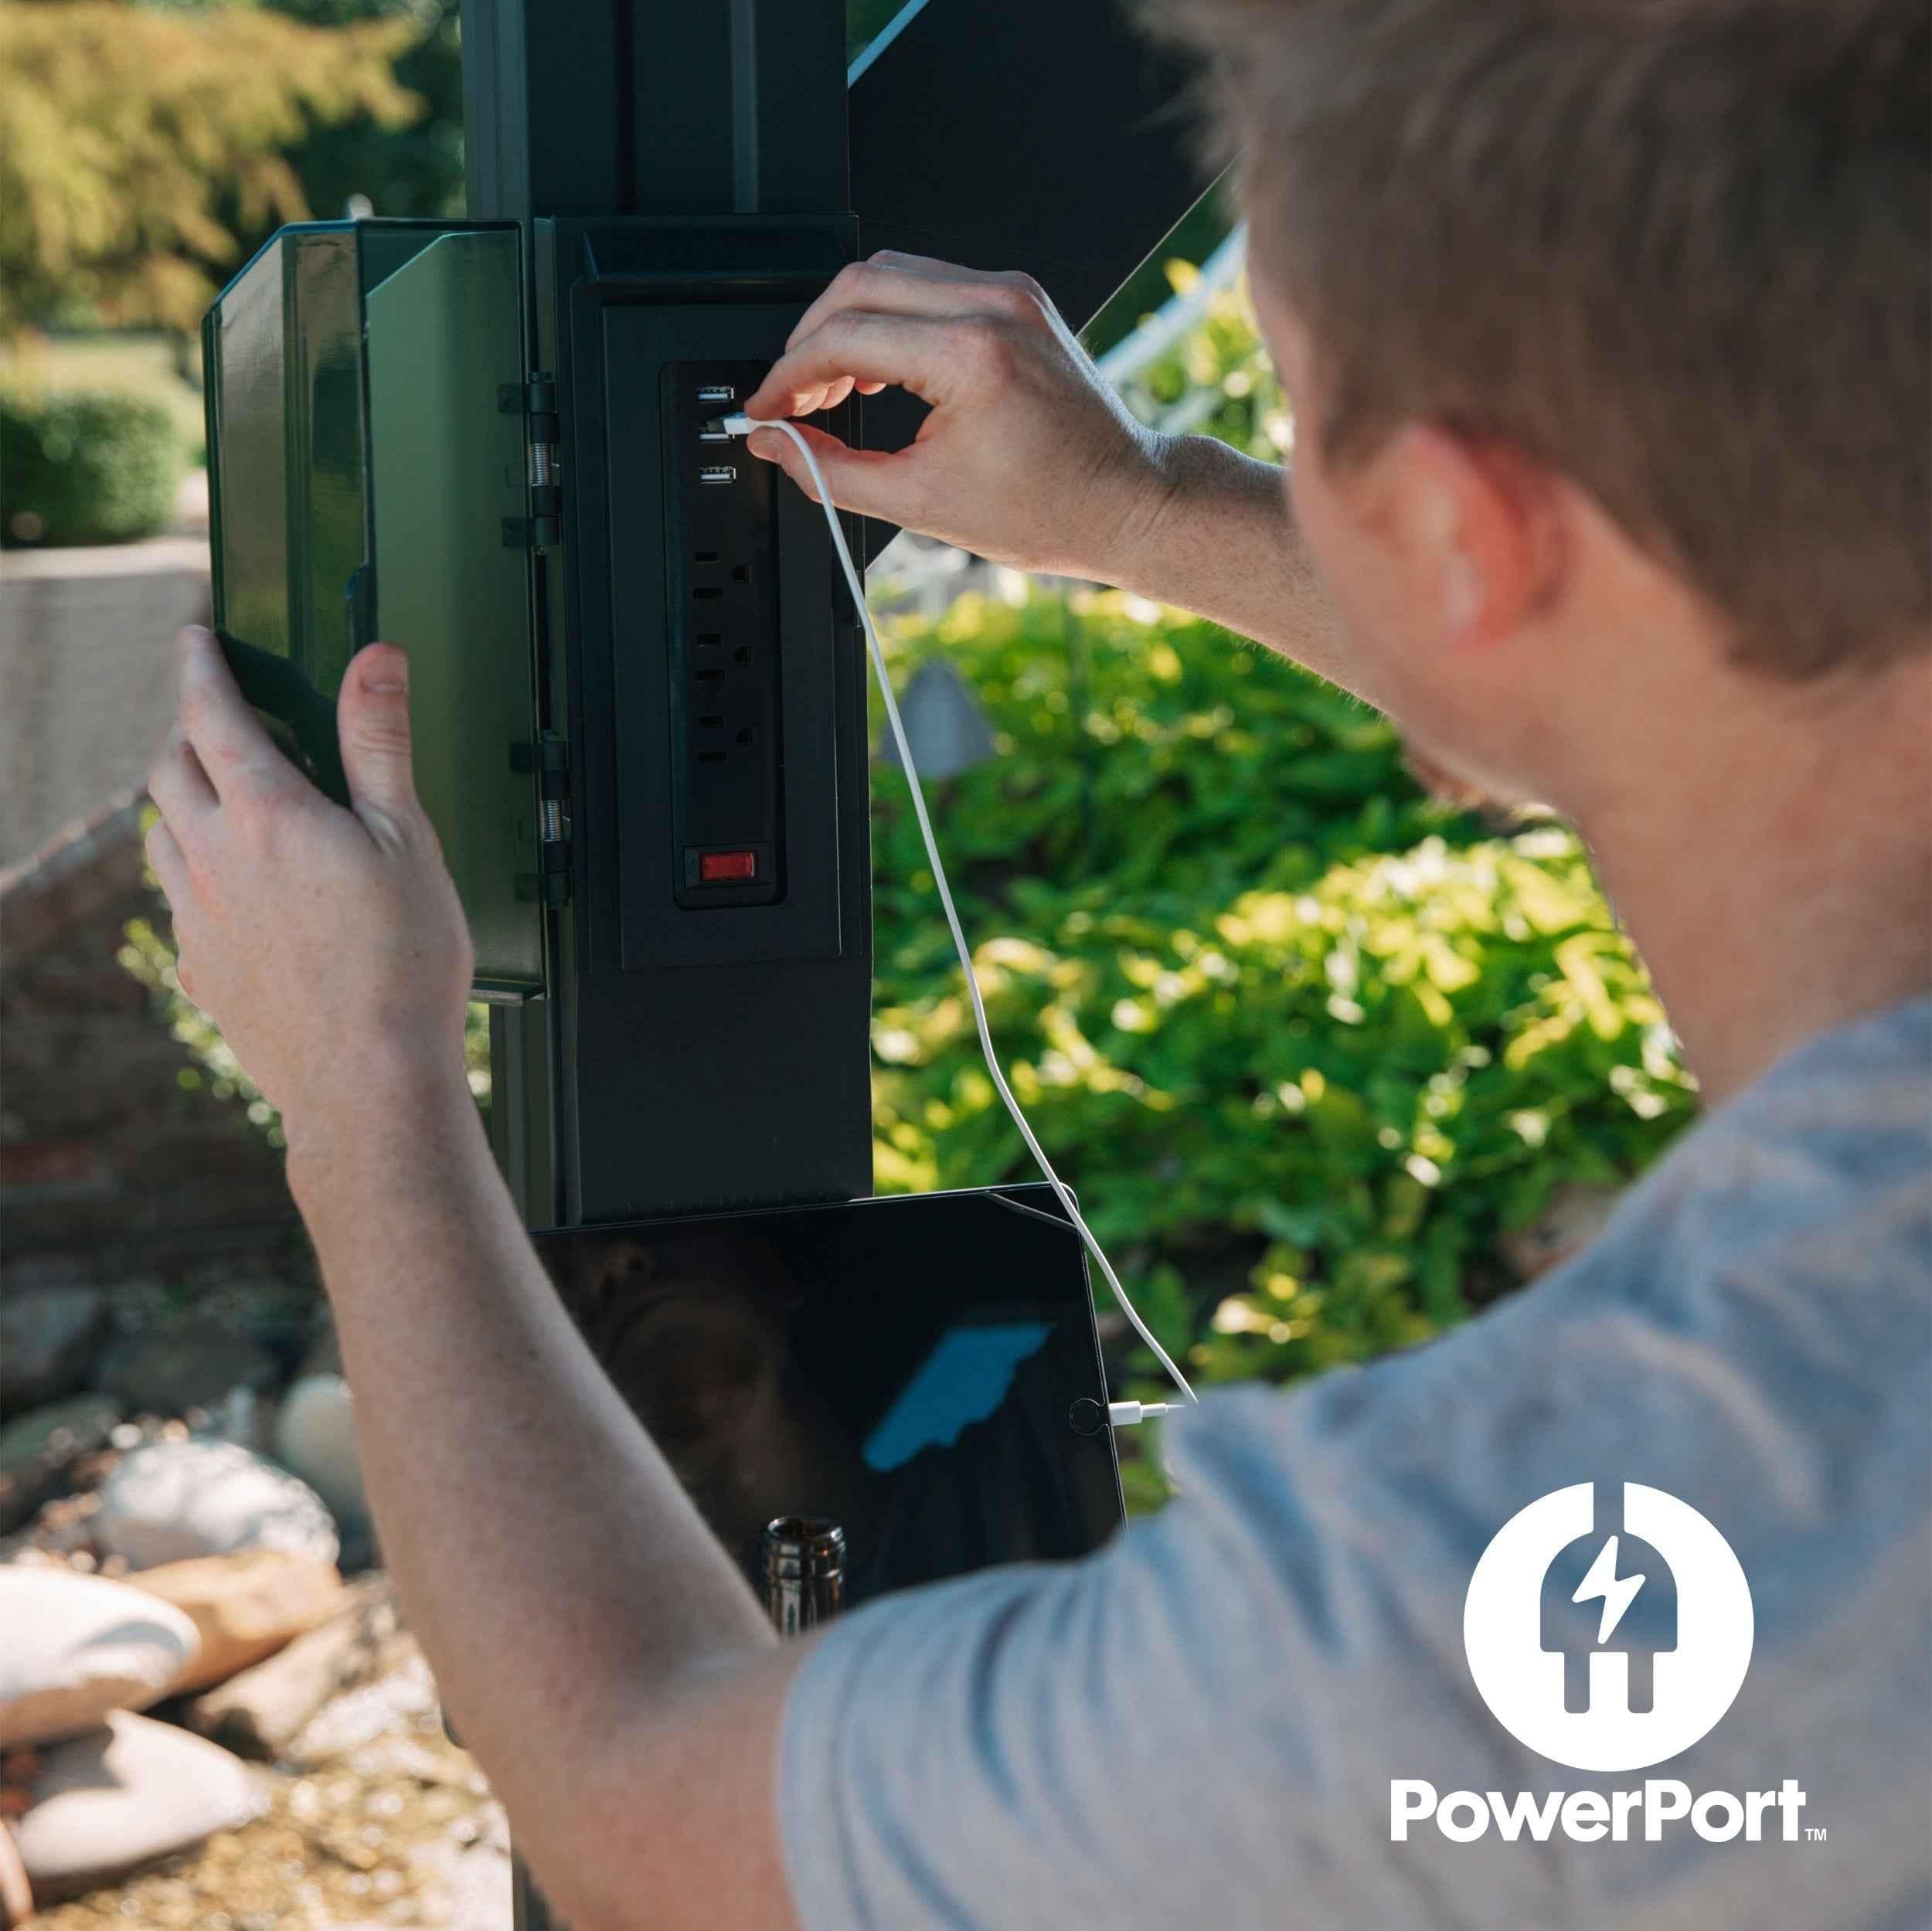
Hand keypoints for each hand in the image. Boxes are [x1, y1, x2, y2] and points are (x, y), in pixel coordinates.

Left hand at [144, 628, 472, 1161]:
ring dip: (182, 807)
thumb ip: (378, 744)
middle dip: (187, 733)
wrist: (369, 1082)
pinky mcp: (200, 973)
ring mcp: (198, 920)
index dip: (200, 667)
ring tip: (224, 810)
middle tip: (217, 724)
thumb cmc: (403, 965)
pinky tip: (238, 899)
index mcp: (268, 814)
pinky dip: (196, 880)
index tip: (194, 640)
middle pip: (169, 770)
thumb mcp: (409, 839)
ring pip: (159, 839)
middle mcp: (214, 860)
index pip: (212, 714)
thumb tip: (373, 659)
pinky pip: (178, 908)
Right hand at [739, 251, 1171, 580]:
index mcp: (972, 355)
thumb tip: (778, 445)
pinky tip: (882, 368)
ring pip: (891, 275)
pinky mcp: (1019, 298)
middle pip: (858, 285)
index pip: (844, 336)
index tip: (767, 410)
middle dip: (809, 342)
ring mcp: (1011, 294)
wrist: (1128, 501)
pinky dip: (891, 319)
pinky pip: (932, 285)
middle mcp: (994, 306)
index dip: (788, 376)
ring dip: (848, 325)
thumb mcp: (924, 504)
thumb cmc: (1053, 509)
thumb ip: (834, 472)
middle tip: (794, 400)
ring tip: (833, 388)